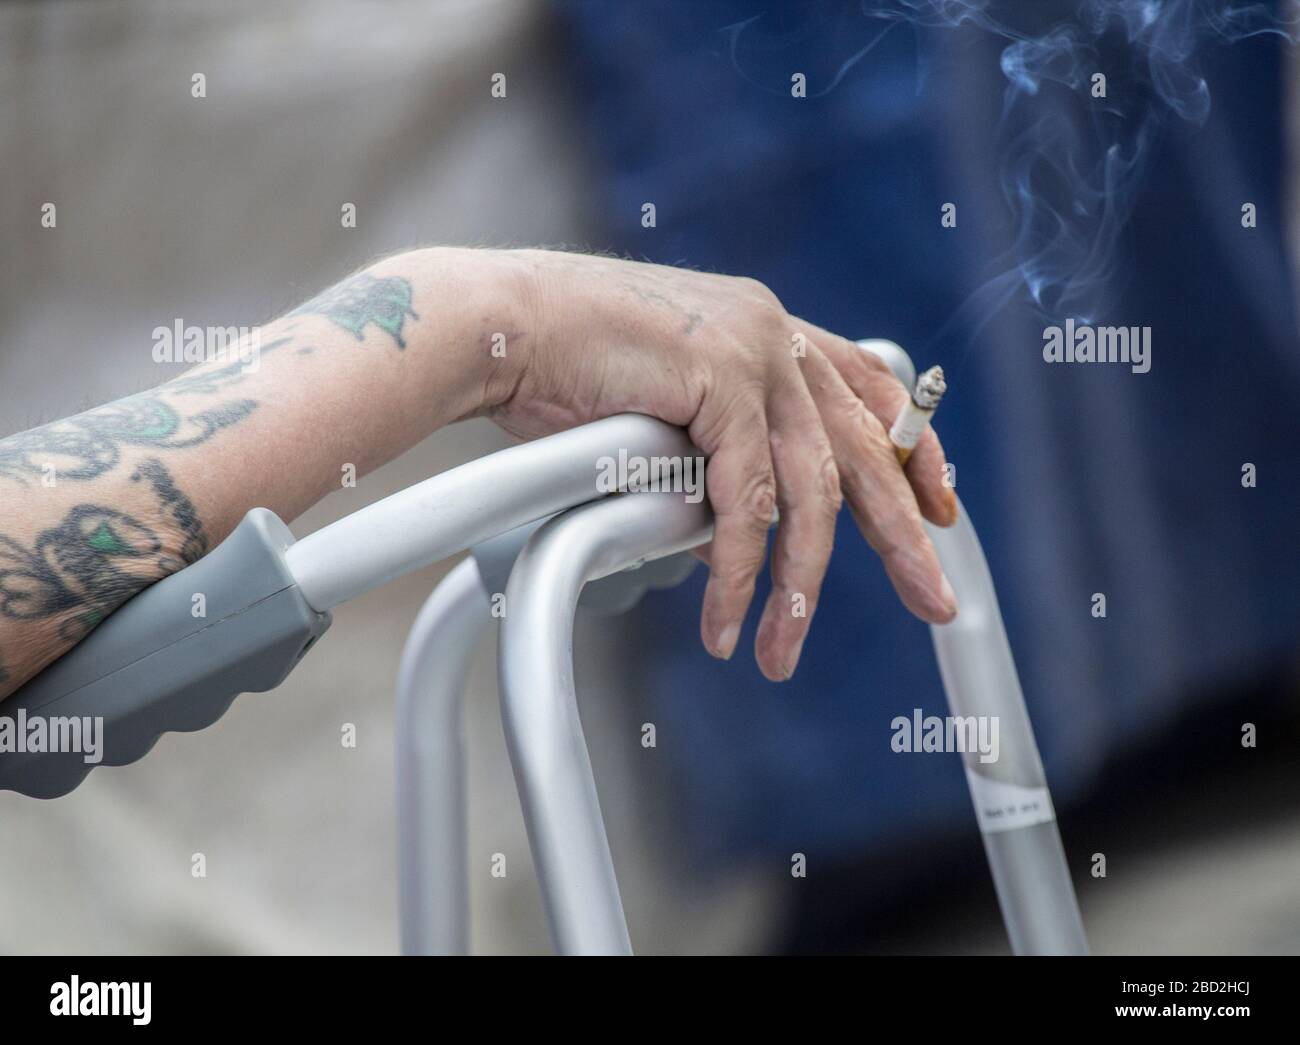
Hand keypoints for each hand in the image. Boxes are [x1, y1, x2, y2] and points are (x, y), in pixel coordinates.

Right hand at [488, 250, 958, 681]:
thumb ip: (712, 470)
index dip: (912, 452)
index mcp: (768, 329)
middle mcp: (775, 333)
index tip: (940, 510)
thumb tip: (737, 545)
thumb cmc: (562, 369)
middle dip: (903, 535)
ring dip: (801, 584)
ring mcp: (755, 352)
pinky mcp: (724, 383)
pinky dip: (741, 571)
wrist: (500, 327)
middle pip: (868, 447)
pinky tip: (729, 620)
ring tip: (783, 651)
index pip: (871, 389)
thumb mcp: (663, 422)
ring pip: (812, 490)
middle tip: (934, 602)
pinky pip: (749, 501)